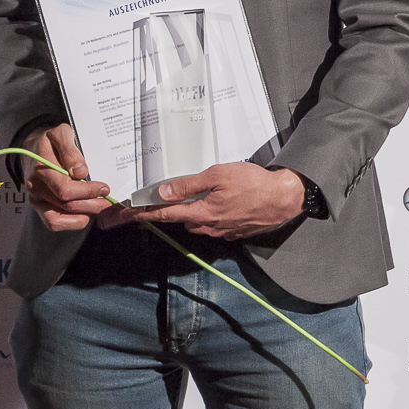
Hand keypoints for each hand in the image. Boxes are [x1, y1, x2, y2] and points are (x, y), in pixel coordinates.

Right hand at [25, 124, 111, 233]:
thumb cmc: (49, 142)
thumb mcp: (60, 134)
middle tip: (107, 200)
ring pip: (60, 218)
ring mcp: (37, 200)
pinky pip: (54, 223)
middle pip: (66, 205)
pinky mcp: (41, 208)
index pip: (65, 189)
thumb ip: (69, 149)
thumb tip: (80, 171)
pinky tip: (85, 212)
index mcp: (41, 169)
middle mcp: (36, 188)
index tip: (104, 188)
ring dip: (83, 214)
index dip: (88, 191)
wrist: (32, 148)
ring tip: (98, 206)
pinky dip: (72, 222)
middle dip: (92, 204)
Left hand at [113, 162, 305, 240]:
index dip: (141, 214)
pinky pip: (212, 224)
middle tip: (156, 199)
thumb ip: (188, 185)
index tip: (123, 216)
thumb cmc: (254, 184)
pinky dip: (209, 214)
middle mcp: (208, 227)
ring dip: (192, 211)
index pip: (163, 214)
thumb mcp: (217, 176)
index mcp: (201, 213)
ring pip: (196, 221)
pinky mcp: (232, 232)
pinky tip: (220, 202)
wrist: (285, 198)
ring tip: (199, 195)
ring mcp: (221, 232)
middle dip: (168, 209)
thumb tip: (163, 192)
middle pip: (179, 218)